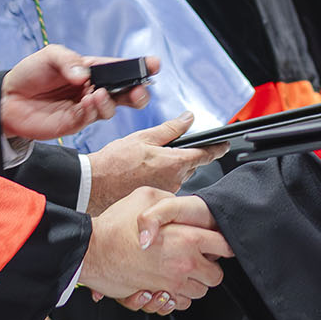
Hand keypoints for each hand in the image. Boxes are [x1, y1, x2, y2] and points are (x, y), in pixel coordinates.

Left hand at [1, 46, 158, 139]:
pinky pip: (92, 117)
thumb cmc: (30, 73)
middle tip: (138, 92)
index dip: (138, 66)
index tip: (154, 65)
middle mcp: (93, 88)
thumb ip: (69, 61)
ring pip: (112, 107)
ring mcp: (86, 106)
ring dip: (110, 102)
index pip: (119, 67)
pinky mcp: (76, 122)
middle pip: (124, 91)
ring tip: (95, 94)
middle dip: (137, 92)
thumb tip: (85, 75)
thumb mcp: (50, 56)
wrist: (7, 100)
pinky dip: (93, 110)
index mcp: (91, 69)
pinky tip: (84, 104)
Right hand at [80, 188, 230, 313]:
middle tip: (199, 260)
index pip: (225, 246)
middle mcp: (185, 264)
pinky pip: (178, 304)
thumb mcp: (146, 196)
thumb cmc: (115, 225)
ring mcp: (172, 283)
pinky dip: (176, 297)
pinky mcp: (157, 296)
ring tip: (181, 271)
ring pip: (199, 293)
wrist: (91, 251)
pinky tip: (166, 284)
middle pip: (216, 276)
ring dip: (193, 284)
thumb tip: (180, 205)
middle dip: (210, 268)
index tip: (219, 244)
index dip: (224, 244)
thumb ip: (170, 201)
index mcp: (189, 238)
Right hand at [87, 112, 227, 214]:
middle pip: (191, 165)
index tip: (224, 145)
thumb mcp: (144, 137)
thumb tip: (188, 119)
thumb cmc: (115, 162)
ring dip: (172, 168)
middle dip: (186, 156)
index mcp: (175, 163)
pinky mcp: (158, 200)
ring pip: (179, 176)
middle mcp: (175, 181)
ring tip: (150, 162)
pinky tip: (145, 174)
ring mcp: (167, 192)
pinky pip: (168, 186)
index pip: (205, 154)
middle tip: (170, 149)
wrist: (95, 185)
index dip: (217, 148)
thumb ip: (171, 129)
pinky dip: (162, 179)